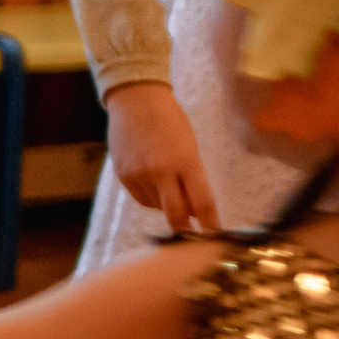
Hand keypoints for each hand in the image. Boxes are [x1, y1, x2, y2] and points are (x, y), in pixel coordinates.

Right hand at [104, 82, 218, 232]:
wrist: (135, 100)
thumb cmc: (170, 121)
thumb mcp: (189, 147)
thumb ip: (192, 179)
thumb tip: (194, 212)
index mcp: (185, 161)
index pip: (203, 202)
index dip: (210, 225)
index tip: (214, 238)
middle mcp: (161, 171)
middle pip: (177, 215)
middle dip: (186, 227)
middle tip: (193, 233)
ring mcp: (139, 174)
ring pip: (158, 207)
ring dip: (167, 204)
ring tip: (168, 182)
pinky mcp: (123, 175)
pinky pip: (142, 198)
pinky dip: (151, 196)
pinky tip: (153, 180)